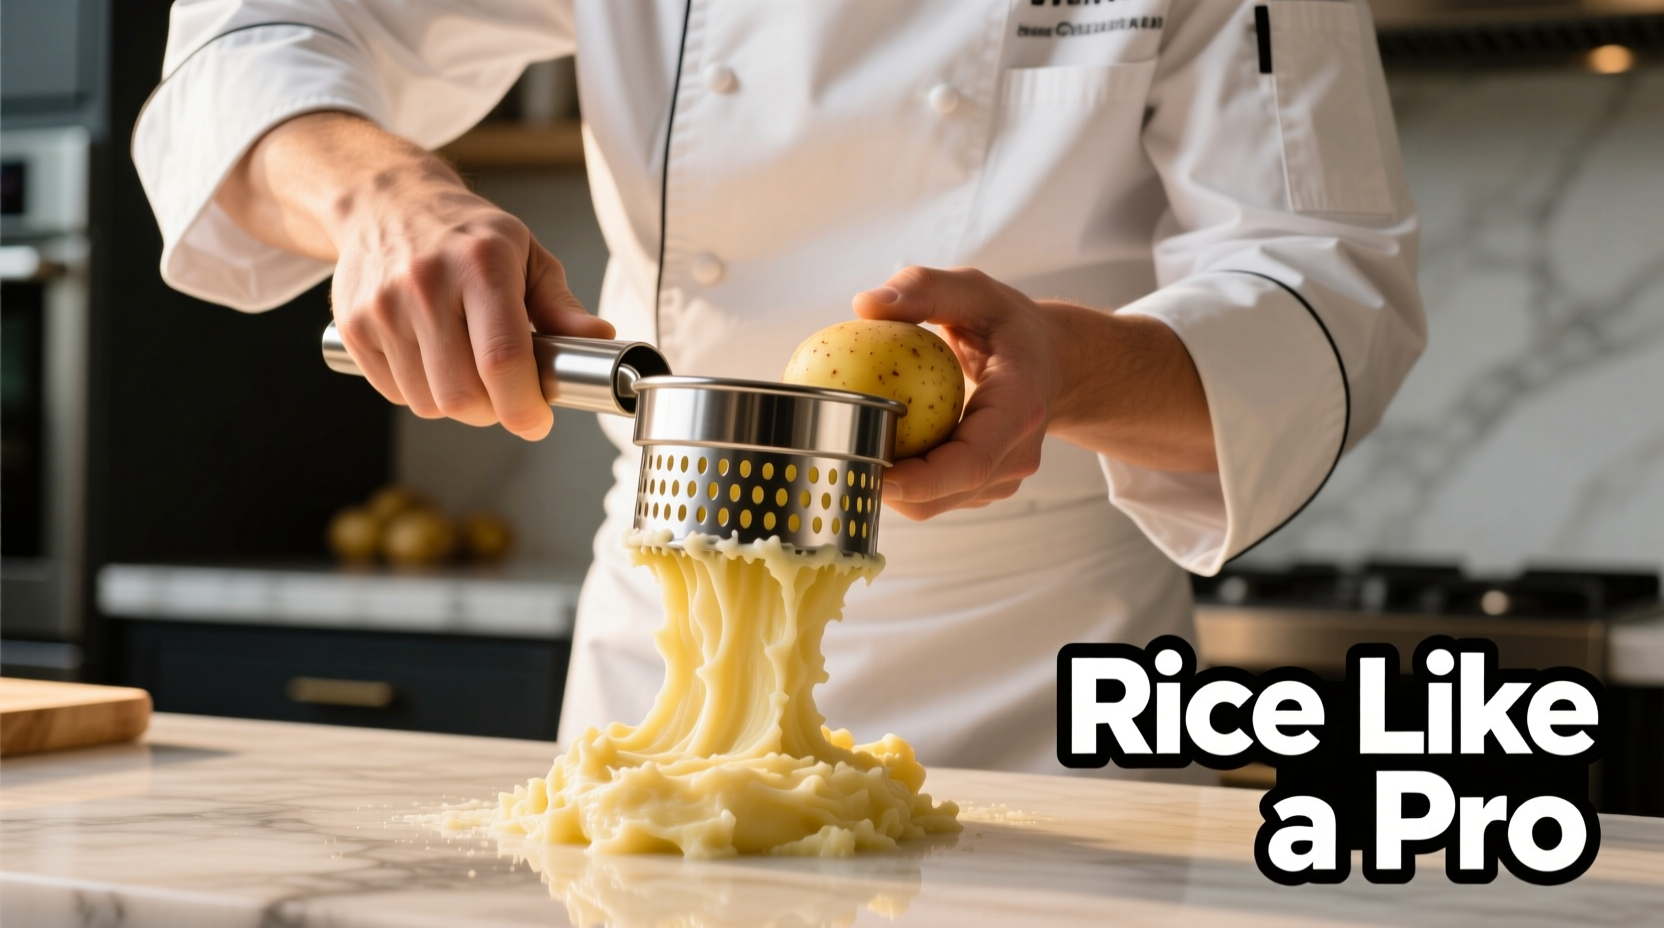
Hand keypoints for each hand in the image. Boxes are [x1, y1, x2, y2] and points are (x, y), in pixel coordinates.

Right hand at [217, 112, 612, 440]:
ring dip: (457, 402)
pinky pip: (396, 395)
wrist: (387, 204)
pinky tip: (432, 357)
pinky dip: (422, 392)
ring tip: (467, 365)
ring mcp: (383, 308)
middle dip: (494, 411)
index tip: (537, 420)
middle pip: (462, 395)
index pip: (502, 360)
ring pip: (429, 403)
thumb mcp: (527, 256)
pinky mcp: (353, 329)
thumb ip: (562, 306)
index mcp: (481, 265)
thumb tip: (599, 338)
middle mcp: (426, 285)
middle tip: (505, 393)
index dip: (523, 406)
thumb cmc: (467, 235)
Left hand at [853, 266, 1214, 520]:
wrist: (1052, 362)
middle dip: (886, 487)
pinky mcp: (983, 486)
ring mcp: (1003, 478)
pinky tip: (870, 446)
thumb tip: (865, 304)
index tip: (872, 473)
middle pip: (944, 493)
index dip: (921, 480)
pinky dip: (899, 478)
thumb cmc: (1008, 324)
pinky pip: (935, 496)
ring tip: (844, 447)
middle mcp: (1017, 455)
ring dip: (887, 485)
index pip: (971, 460)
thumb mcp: (974, 291)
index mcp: (1019, 409)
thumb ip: (923, 289)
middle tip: (832, 456)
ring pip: (934, 503)